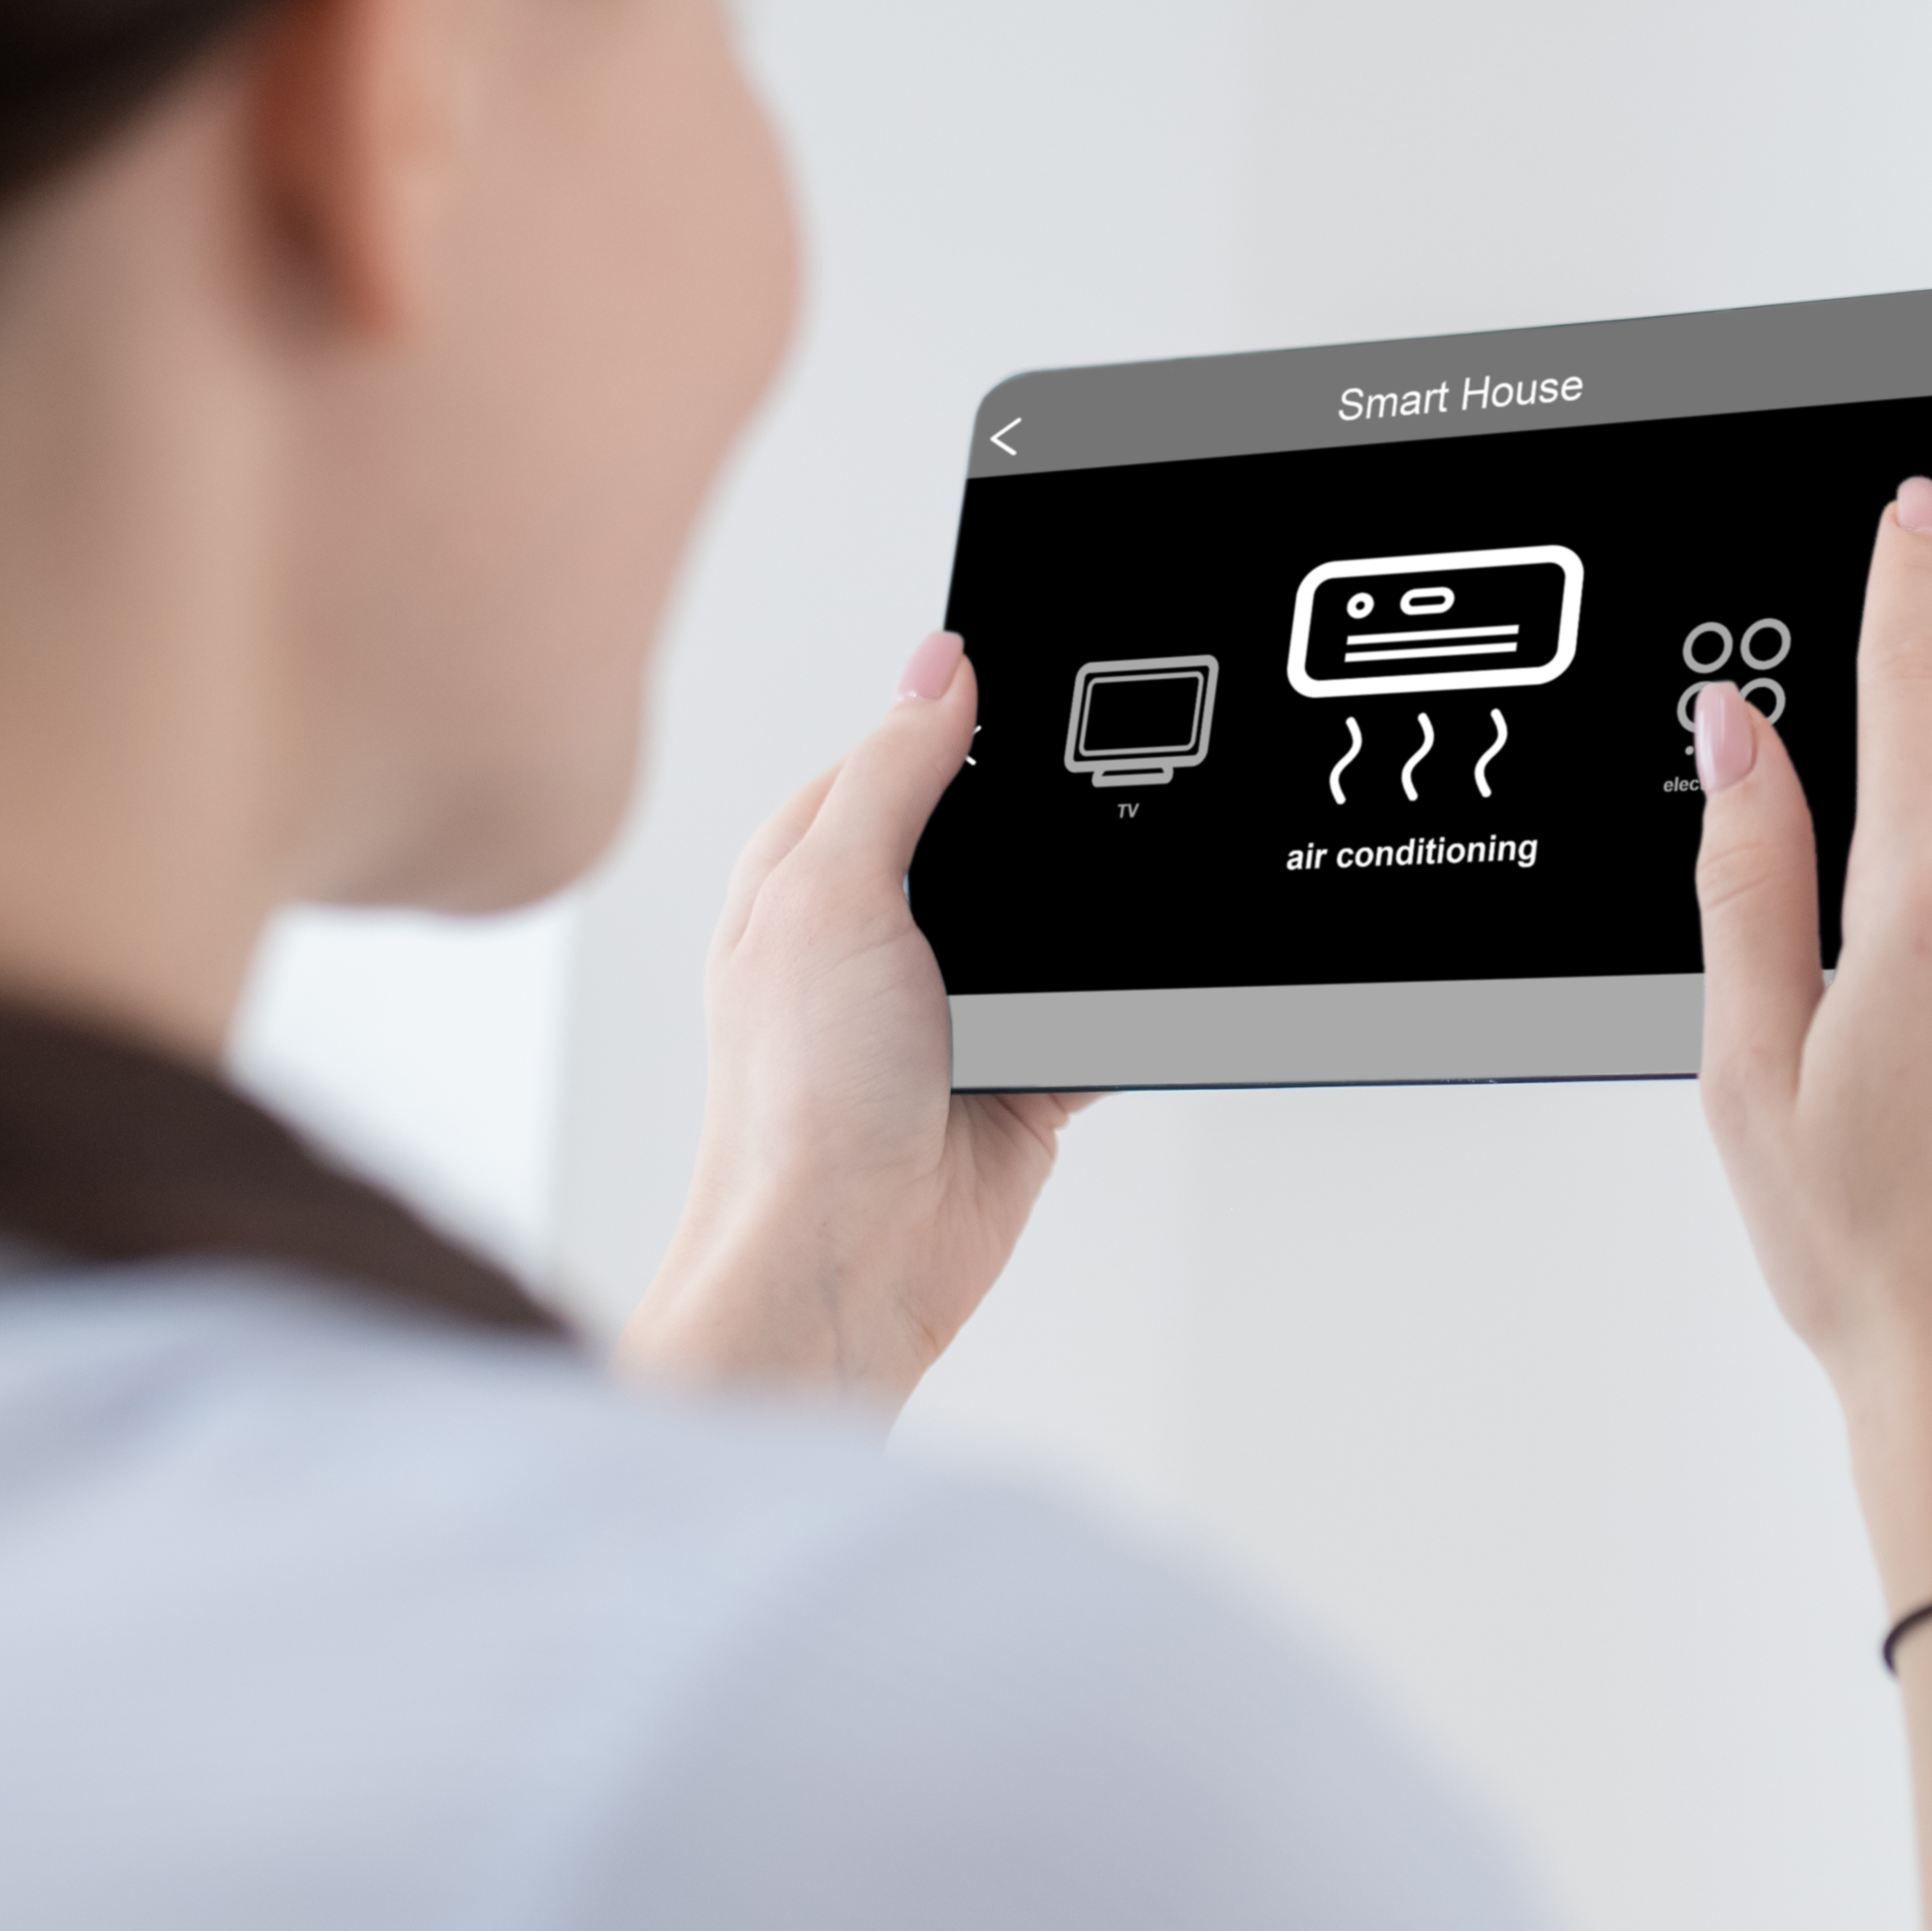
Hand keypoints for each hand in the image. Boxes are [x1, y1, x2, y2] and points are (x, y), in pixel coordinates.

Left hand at [620, 634, 1088, 1411]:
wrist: (847, 1266)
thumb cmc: (795, 1106)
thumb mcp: (828, 896)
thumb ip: (890, 773)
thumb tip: (941, 664)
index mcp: (813, 869)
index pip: (901, 749)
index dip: (967, 717)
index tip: (1039, 688)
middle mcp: (881, 930)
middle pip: (994, 826)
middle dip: (1047, 817)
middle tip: (1097, 790)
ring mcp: (956, 1001)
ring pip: (1056, 913)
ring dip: (1087, 911)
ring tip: (1111, 896)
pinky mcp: (1025, 1065)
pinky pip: (1103, 1003)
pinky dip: (1129, 993)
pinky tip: (1135, 980)